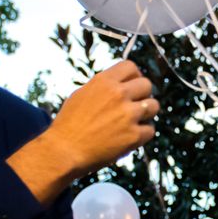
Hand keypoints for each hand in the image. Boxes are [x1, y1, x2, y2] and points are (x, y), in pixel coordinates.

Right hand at [10, 62, 156, 203]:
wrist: (64, 151)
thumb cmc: (68, 125)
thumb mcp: (81, 95)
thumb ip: (103, 87)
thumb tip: (121, 84)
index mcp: (103, 81)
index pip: (131, 66)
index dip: (133, 76)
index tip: (131, 86)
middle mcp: (118, 94)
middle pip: (146, 85)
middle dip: (142, 95)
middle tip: (133, 106)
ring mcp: (128, 115)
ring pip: (154, 106)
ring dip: (146, 114)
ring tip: (133, 122)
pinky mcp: (133, 135)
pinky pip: (150, 130)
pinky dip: (142, 134)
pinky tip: (129, 137)